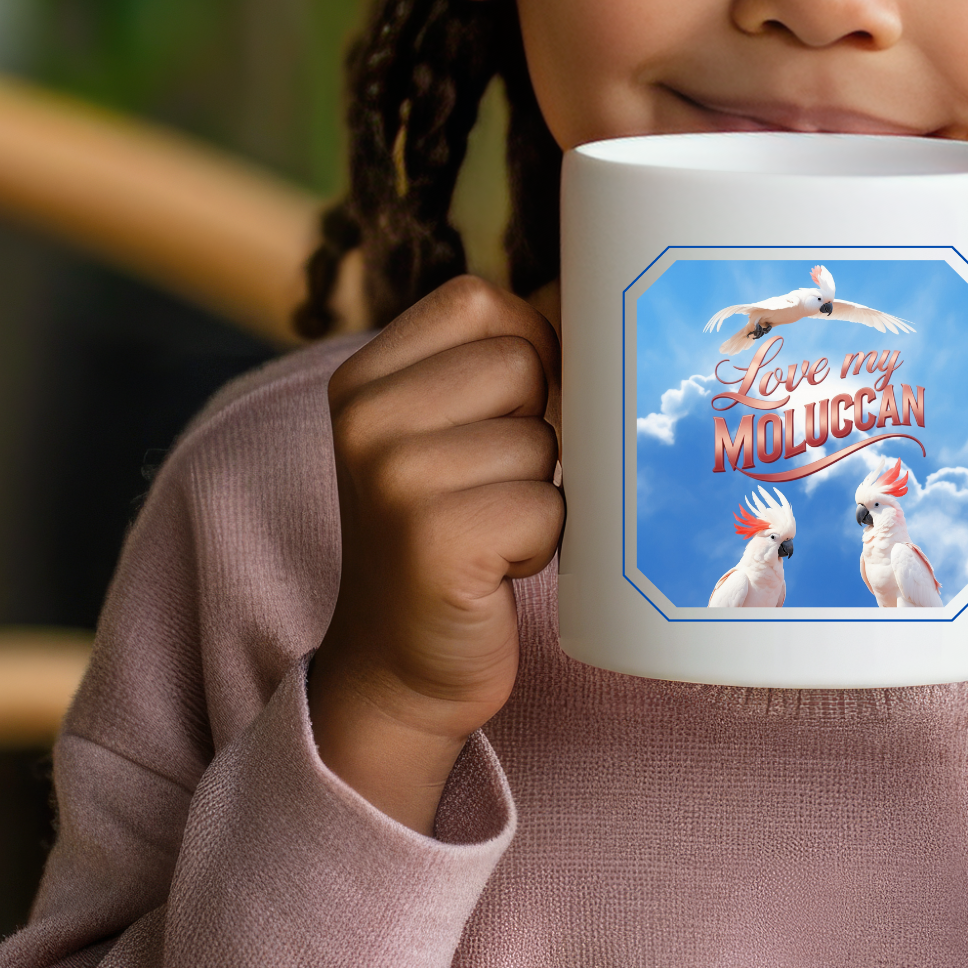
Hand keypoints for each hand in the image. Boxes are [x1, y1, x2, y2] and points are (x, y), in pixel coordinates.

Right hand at [308, 276, 562, 833]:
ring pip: (544, 439)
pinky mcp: (434, 541)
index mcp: (364, 376)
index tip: (508, 412)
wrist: (399, 666)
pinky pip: (548, 508)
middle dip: (538, 427)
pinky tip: (496, 569)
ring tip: (493, 529)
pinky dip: (544, 543)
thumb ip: (497, 361)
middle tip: (494, 485)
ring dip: (543, 491)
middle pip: (524, 361)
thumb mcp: (444, 429)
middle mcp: (366, 417)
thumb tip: (603, 301)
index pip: (482, 301)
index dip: (527, 349)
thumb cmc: (450, 530)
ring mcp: (394, 477)